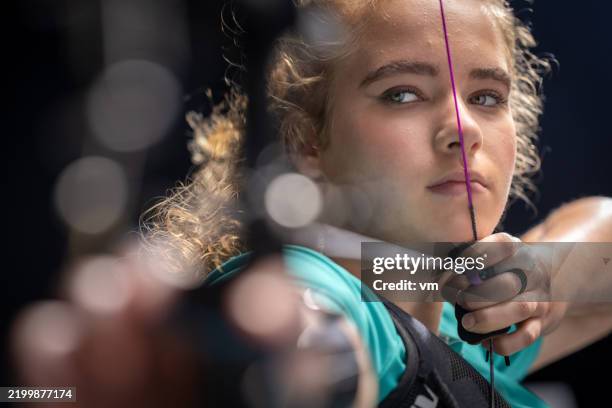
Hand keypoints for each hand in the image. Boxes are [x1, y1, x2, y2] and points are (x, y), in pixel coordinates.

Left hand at [441, 233, 567, 355]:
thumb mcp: (495, 256)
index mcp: (517, 251)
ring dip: (488, 318)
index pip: (500, 245)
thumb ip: (471, 260)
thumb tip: (439, 271)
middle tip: (459, 300)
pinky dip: (506, 342)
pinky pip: (527, 336)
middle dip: (477, 295)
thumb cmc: (509, 270)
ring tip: (467, 322)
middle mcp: (532, 273)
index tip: (454, 269)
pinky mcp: (543, 323)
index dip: (473, 257)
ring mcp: (541, 299)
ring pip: (519, 309)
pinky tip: (488, 342)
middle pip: (507, 283)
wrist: (553, 283)